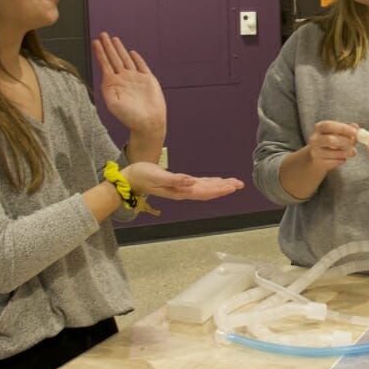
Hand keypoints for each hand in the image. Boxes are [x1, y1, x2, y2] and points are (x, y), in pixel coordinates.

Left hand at [93, 32, 165, 133]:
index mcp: (113, 84)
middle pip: (114, 58)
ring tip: (114, 39)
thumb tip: (105, 78)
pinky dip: (137, 58)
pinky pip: (141, 66)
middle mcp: (123, 79)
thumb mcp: (113, 104)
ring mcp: (136, 79)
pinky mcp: (148, 80)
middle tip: (102, 34)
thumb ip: (107, 90)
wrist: (148, 122)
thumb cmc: (130, 117)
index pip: (105, 64)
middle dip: (108, 46)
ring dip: (119, 49)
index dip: (100, 52)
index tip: (95, 42)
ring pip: (126, 59)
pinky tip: (132, 52)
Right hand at [124, 161, 243, 200]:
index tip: (232, 186)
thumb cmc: (141, 176)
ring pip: (205, 188)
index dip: (219, 189)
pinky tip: (217, 181)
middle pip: (208, 191)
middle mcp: (183, 192)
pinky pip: (199, 185)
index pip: (204, 192)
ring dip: (219, 186)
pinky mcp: (179, 183)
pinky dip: (210, 183)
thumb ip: (175, 180)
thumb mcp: (157, 177)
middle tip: (240, 184)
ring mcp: (181, 188)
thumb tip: (192, 182)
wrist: (129, 179)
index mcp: (180, 191)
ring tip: (233, 183)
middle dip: (224, 188)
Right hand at [306, 120, 357, 171]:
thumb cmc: (331, 142)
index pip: (329, 126)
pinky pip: (331, 163)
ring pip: (330, 152)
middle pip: (329, 140)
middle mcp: (315, 139)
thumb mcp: (339, 133)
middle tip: (354, 143)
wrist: (318, 158)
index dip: (343, 128)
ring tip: (353, 152)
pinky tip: (344, 159)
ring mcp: (315, 152)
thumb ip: (348, 130)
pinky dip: (340, 161)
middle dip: (344, 141)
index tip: (355, 132)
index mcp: (320, 128)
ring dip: (345, 152)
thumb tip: (356, 127)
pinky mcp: (318, 163)